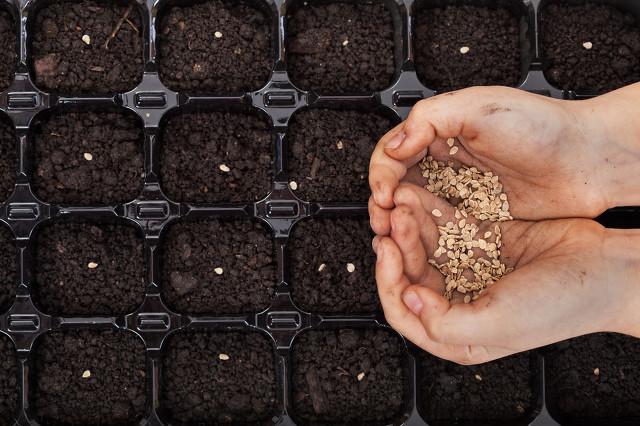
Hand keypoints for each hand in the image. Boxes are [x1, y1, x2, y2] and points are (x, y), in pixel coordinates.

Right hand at [369, 85, 639, 234]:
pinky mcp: (476, 220)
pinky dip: (426, 239)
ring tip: (396, 238)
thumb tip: (394, 144)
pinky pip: (442, 231)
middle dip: (384, 204)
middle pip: (397, 186)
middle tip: (383, 222)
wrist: (587, 160)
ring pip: (415, 211)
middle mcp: (445, 164)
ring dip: (400, 225)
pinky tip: (421, 247)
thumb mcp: (480, 108)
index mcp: (439, 133)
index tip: (383, 194)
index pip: (392, 154)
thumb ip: (430, 118)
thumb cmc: (542, 126)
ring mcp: (460, 193)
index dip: (381, 174)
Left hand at [373, 183, 639, 363]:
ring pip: (425, 247)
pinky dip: (432, 214)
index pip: (403, 310)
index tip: (386, 251)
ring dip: (411, 226)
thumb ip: (445, 322)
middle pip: (410, 273)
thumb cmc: (563, 305)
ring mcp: (471, 270)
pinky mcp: (484, 243)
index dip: (387, 281)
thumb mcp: (500, 324)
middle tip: (393, 220)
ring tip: (404, 203)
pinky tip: (421, 199)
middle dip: (398, 246)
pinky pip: (448, 228)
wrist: (610, 270)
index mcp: (457, 333)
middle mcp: (459, 302)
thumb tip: (409, 299)